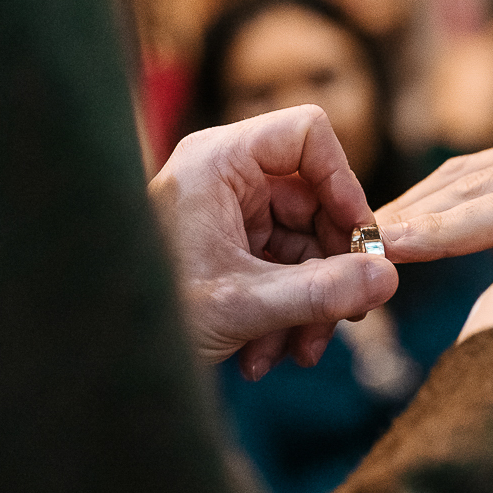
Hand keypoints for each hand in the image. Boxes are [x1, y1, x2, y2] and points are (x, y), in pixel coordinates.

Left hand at [149, 105, 397, 376]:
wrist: (104, 357)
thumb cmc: (154, 315)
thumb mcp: (244, 305)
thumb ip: (321, 291)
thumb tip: (388, 279)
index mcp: (219, 161)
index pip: (307, 135)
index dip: (342, 183)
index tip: (360, 240)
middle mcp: (227, 177)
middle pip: (316, 200)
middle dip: (331, 268)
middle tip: (344, 317)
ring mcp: (231, 213)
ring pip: (306, 244)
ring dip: (310, 303)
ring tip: (295, 353)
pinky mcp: (231, 249)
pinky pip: (284, 269)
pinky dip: (287, 312)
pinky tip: (267, 355)